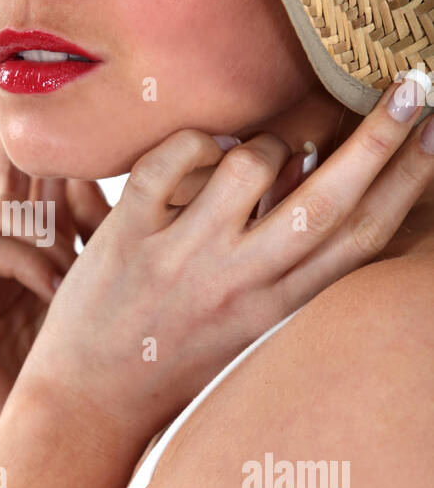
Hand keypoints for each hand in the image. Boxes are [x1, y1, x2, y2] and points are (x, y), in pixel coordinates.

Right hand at [0, 131, 110, 480]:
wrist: (52, 467)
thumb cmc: (102, 397)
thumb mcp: (121, 306)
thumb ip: (125, 247)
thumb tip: (175, 177)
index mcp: (38, 266)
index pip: (50, 197)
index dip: (78, 166)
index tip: (112, 137)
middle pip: (14, 191)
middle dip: (46, 161)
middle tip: (74, 136)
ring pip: (0, 214)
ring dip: (47, 220)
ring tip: (81, 235)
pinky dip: (26, 260)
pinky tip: (59, 287)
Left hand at [16, 77, 433, 443]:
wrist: (87, 404)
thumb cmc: (170, 359)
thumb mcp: (245, 325)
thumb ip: (286, 270)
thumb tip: (321, 184)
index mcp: (277, 309)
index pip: (361, 239)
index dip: (407, 182)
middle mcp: (239, 284)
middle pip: (327, 200)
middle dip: (380, 138)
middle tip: (415, 84)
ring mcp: (183, 260)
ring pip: (251, 165)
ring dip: (260, 142)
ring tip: (247, 154)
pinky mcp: (128, 240)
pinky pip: (171, 160)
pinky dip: (190, 140)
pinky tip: (195, 149)